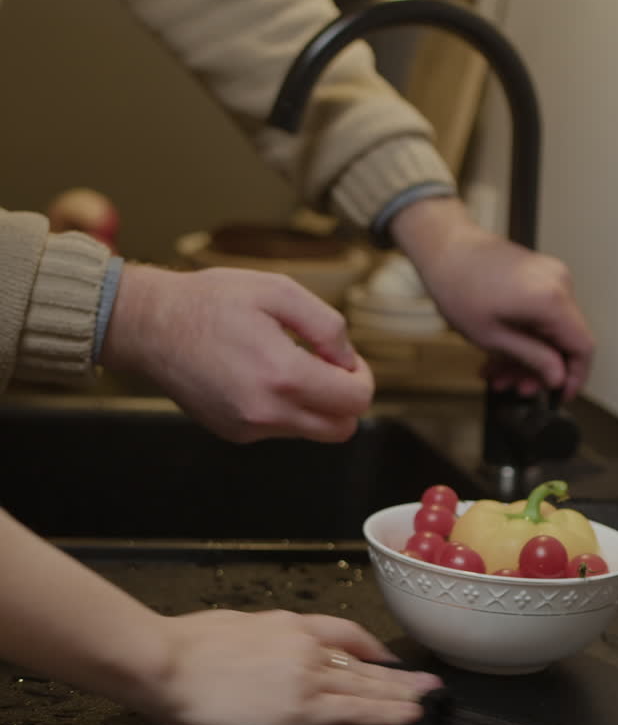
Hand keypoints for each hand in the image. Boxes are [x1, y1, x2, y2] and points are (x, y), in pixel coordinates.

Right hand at [102, 264, 374, 442]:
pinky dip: (284, 409)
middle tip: (327, 367)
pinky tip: (260, 376)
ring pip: (311, 432)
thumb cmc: (210, 302)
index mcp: (283, 375)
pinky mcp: (234, 433)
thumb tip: (348, 359)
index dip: (361, 378)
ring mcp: (248, 428)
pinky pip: (279, 430)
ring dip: (313, 405)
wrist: (151, 327)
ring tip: (287, 364)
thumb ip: (327, 325)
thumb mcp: (278, 291)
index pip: (354, 402)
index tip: (345, 360)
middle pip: (340, 429)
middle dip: (345, 400)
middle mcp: (267, 412)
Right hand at [141, 610, 442, 724]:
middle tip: (427, 681)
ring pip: (366, 684)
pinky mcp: (300, 704)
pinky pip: (354, 709)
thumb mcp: (229, 626)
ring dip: (401, 693)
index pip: (341, 633)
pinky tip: (408, 716)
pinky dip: (386, 712)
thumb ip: (257, 640)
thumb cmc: (181, 645)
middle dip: (397, 674)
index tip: (384, 658)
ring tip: (428, 699)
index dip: (368, 648)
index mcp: (285, 623)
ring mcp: (305, 672)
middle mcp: (304, 644)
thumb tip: (261, 654)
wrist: (165, 660)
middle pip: (362, 660)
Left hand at [391, 198, 593, 399]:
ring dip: (526, 355)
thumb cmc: (458, 285)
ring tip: (498, 371)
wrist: (444, 249)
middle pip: (564, 340)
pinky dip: (524, 334)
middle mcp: (558, 283)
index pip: (583, 346)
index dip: (575, 377)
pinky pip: (541, 313)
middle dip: (538, 369)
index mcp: (551, 299)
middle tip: (515, 386)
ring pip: (550, 330)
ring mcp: (550, 276)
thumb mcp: (492, 337)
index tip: (561, 394)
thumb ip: (532, 359)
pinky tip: (500, 351)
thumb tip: (557, 376)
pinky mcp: (540, 275)